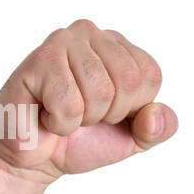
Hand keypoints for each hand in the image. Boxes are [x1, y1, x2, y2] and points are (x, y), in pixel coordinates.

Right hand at [0, 19, 177, 185]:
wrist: (35, 160)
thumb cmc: (82, 141)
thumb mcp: (133, 138)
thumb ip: (158, 128)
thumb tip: (155, 115)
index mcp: (118, 45)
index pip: (150, 75)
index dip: (133, 108)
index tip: (107, 113)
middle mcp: (90, 33)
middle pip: (128, 81)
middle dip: (109, 114)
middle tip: (83, 115)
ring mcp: (62, 41)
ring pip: (101, 92)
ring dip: (83, 119)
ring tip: (64, 112)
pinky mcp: (37, 60)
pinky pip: (70, 104)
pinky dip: (61, 124)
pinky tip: (45, 114)